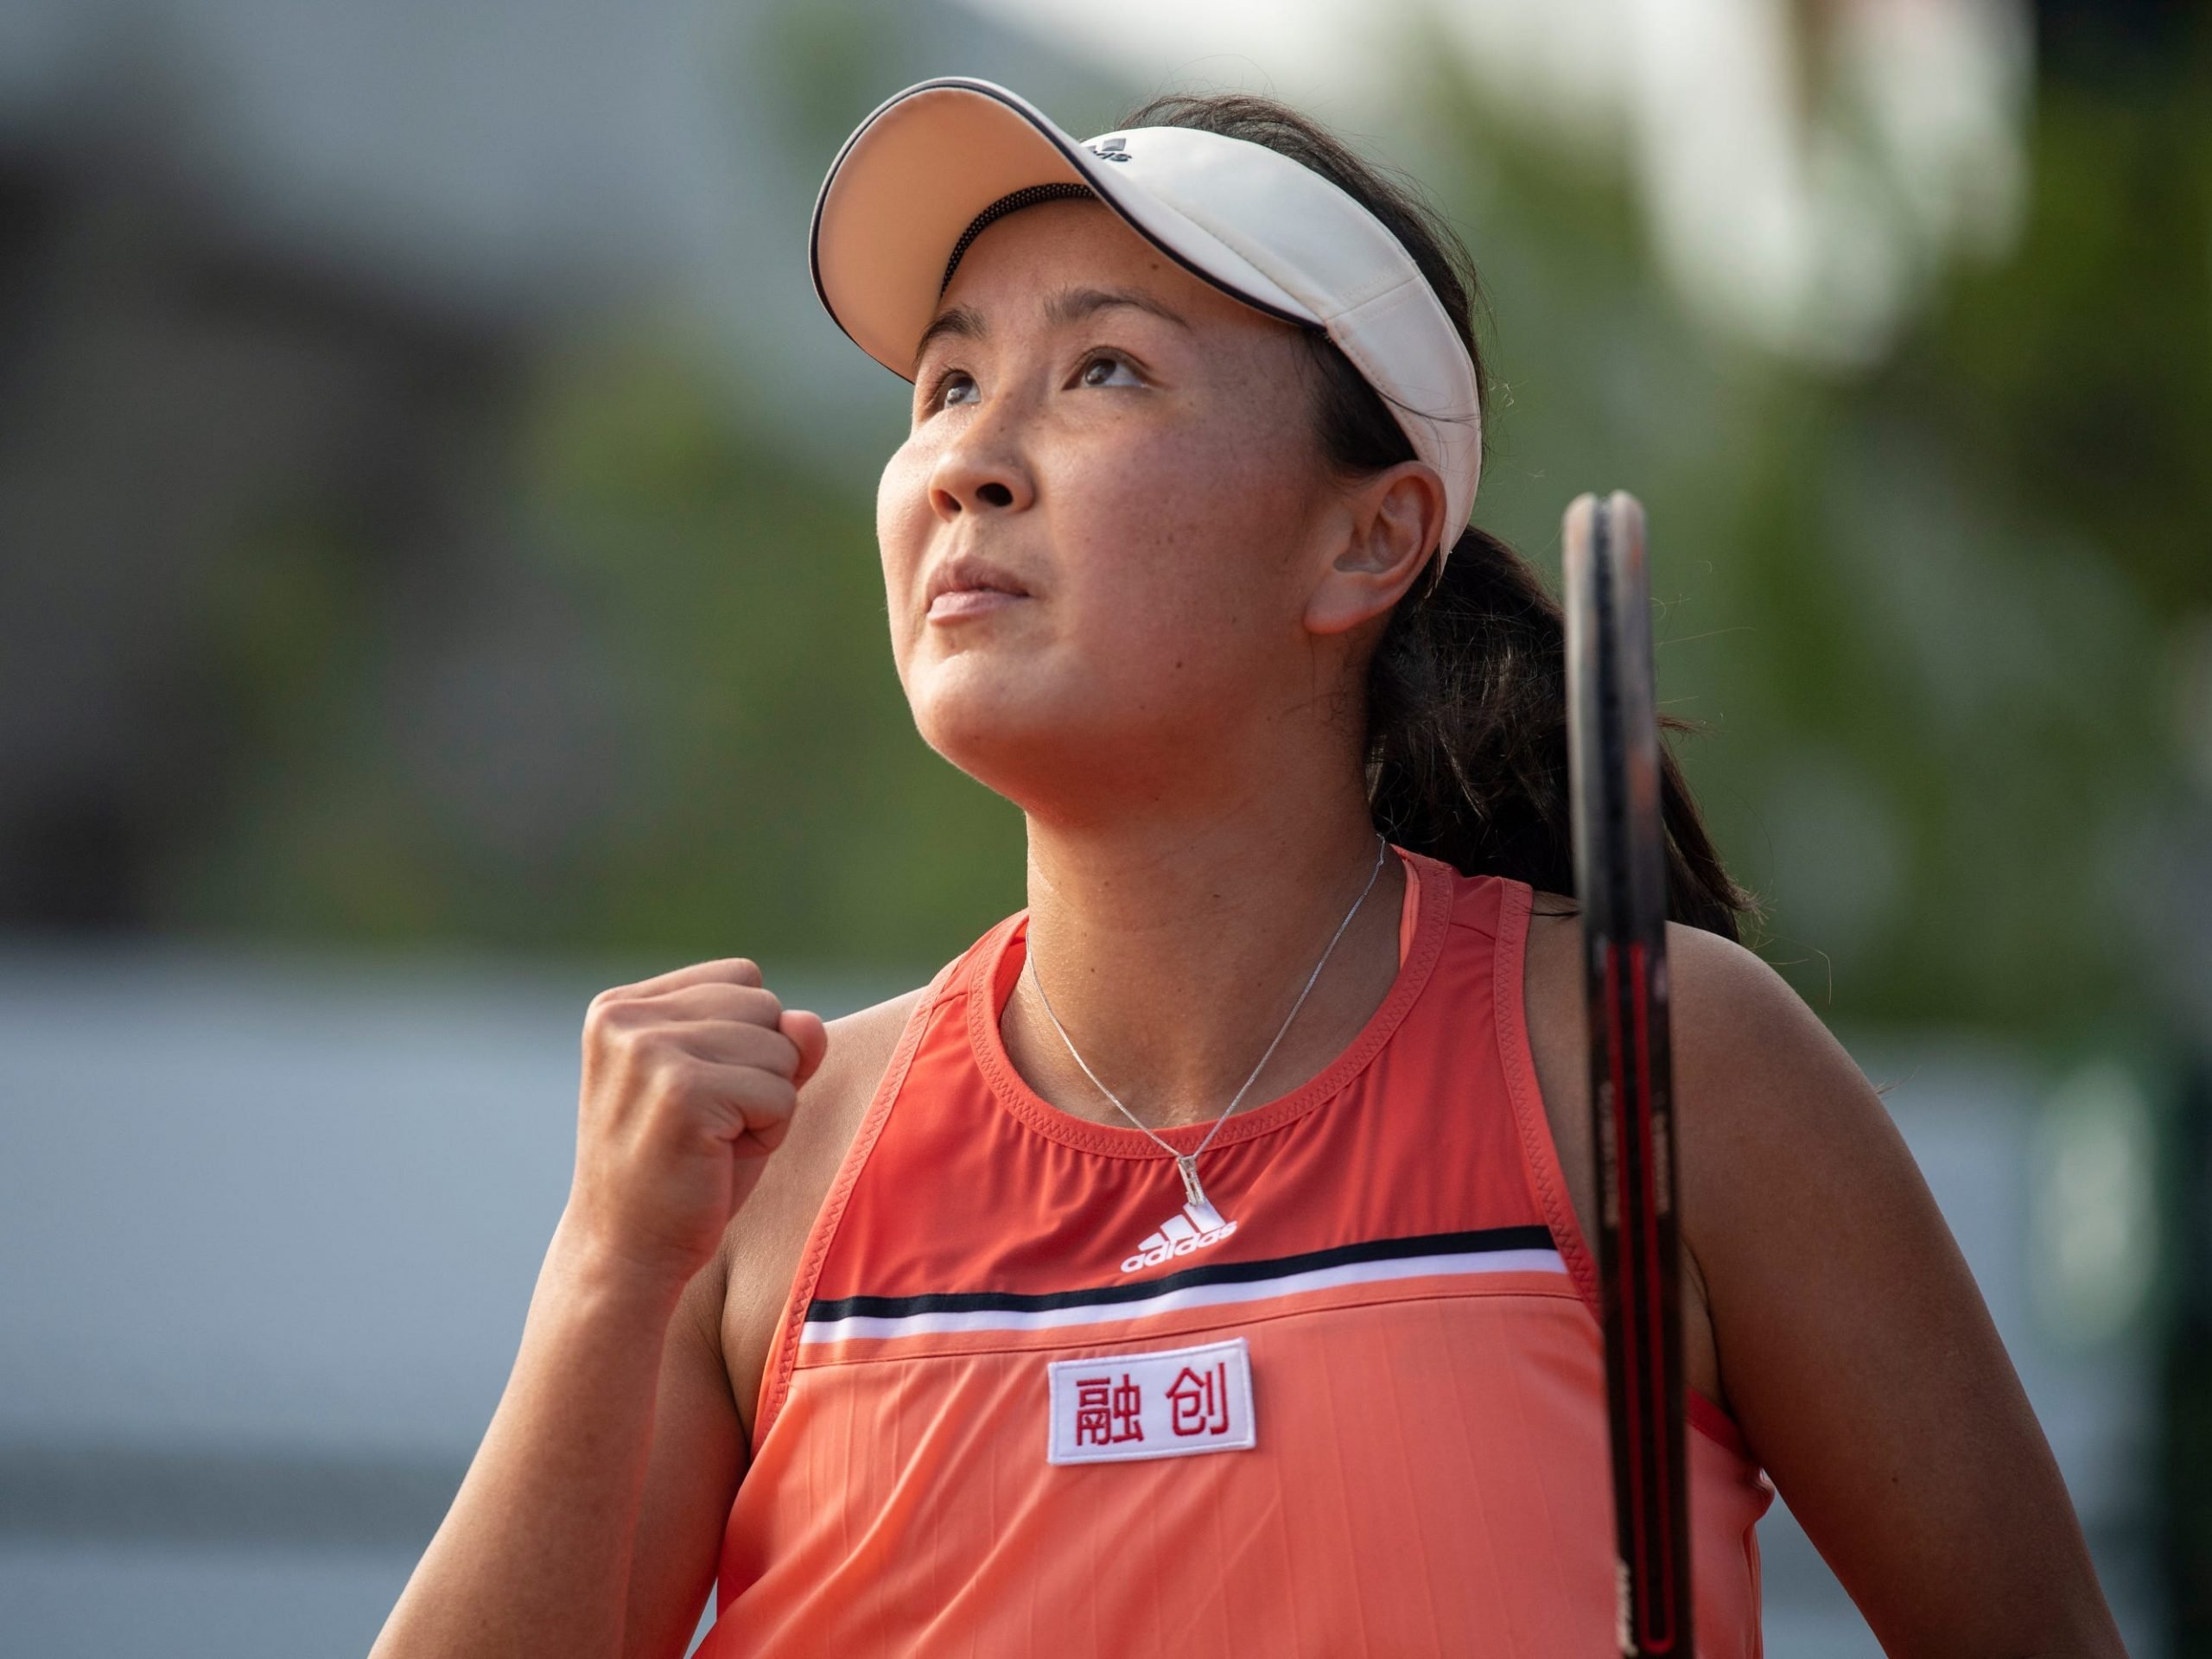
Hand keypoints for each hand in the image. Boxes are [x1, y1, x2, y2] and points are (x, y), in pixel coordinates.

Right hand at [564, 958, 828, 1293]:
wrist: (627, 1254)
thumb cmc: (684, 1169)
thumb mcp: (733, 1085)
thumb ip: (777, 1039)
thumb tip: (807, 1022)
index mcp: (621, 1005)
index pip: (742, 977)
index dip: (749, 1039)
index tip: (702, 1094)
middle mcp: (624, 1017)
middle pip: (766, 1005)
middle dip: (762, 1069)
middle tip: (708, 1126)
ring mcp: (648, 1051)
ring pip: (781, 1047)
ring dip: (768, 1103)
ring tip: (712, 1142)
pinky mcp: (681, 1092)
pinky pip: (781, 1093)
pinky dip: (771, 1132)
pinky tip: (718, 1160)